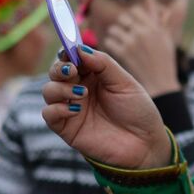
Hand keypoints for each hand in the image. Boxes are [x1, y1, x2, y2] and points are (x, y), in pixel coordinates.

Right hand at [42, 46, 173, 168]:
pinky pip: (49, 114)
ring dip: (60, 88)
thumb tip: (79, 49)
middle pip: (55, 72)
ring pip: (48, 91)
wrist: (145, 144)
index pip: (71, 58)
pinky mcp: (67, 129)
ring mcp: (71, 109)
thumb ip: (103, 64)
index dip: (67, 52)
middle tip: (72, 71)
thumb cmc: (138, 112)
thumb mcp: (125, 82)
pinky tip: (75, 109)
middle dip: (59, 68)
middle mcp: (79, 90)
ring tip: (82, 94)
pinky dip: (57, 109)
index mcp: (93, 76)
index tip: (69, 50)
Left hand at [100, 5, 179, 95]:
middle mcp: (142, 33)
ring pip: (113, 30)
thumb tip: (164, 1)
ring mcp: (132, 43)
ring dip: (114, 35)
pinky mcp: (123, 53)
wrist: (160, 83)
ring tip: (118, 42)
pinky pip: (109, 42)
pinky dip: (110, 45)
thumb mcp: (167, 38)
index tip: (132, 23)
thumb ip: (162, 20)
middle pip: (122, 19)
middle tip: (123, 33)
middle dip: (121, 25)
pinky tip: (115, 50)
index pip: (135, 11)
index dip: (132, 16)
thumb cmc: (164, 62)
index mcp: (154, 27)